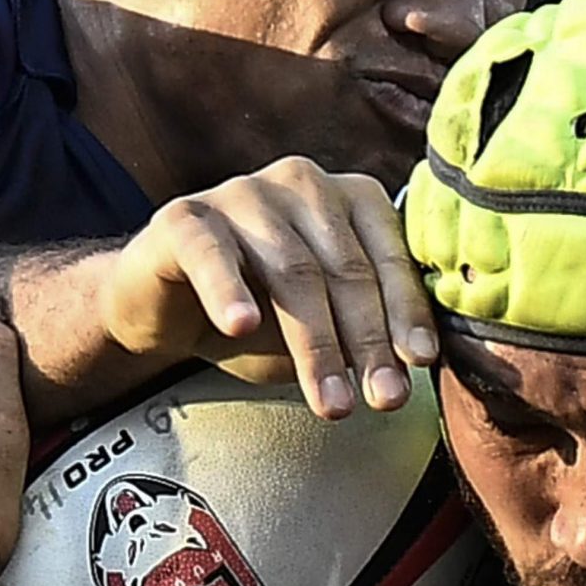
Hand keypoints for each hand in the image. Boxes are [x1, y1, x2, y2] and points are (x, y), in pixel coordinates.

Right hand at [101, 156, 437, 420]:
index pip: (389, 254)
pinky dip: (228, 290)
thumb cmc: (259, 316)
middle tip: (381, 398)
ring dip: (315, 342)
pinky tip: (240, 326)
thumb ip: (366, 333)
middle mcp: (300, 184)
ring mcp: (241, 194)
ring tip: (329, 401)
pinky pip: (213, 254)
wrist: (166, 309)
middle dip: (367, 340)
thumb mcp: (324, 328)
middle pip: (344, 268)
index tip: (419, 363)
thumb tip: (416, 366)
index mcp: (348, 199)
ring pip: (290, 269)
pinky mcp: (184, 217)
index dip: (407, 311)